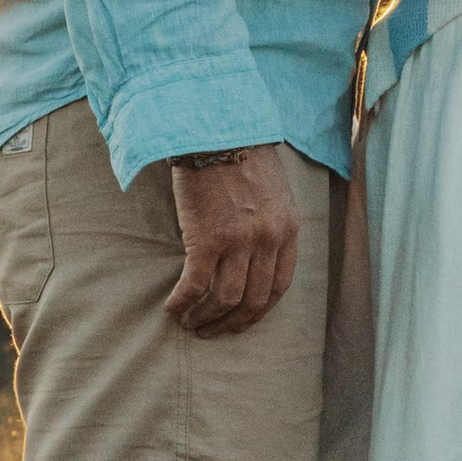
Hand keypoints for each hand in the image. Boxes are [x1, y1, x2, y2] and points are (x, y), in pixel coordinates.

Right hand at [164, 146, 298, 336]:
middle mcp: (269, 240)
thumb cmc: (242, 155)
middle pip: (254, 300)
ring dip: (205, 318)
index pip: (280, 286)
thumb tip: (253, 257)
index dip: (259, 310)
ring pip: (225, 299)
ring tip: (189, 323)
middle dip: (232, 323)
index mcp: (289, 229)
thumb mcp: (274, 192)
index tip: (242, 320)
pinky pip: (195, 285)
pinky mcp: (207, 239)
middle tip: (212, 331)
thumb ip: (270, 224)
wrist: (217, 129)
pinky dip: (183, 303)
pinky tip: (172, 310)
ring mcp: (239, 242)